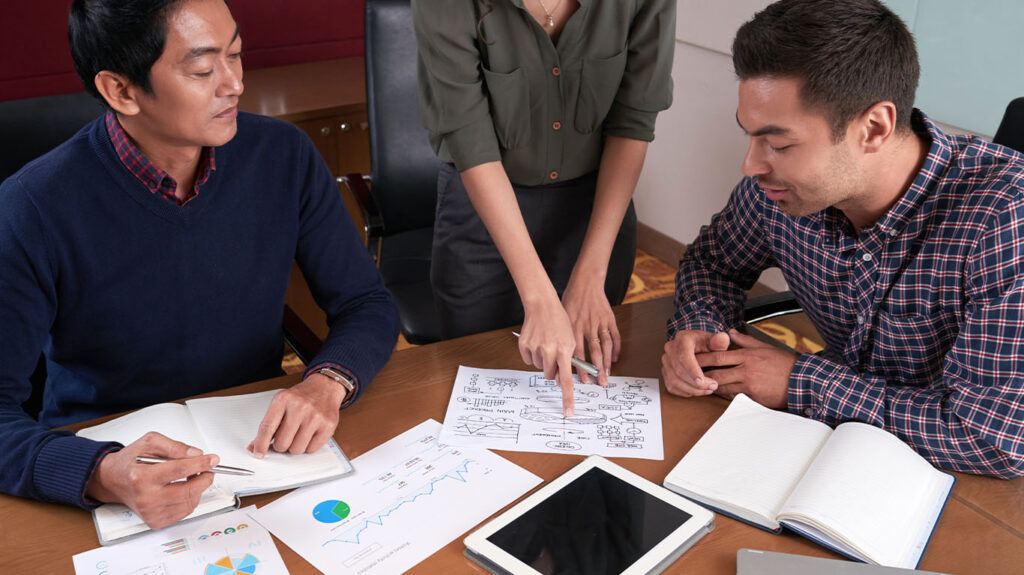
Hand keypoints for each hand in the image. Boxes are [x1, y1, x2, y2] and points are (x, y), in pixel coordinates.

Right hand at [85, 432, 217, 529]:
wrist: (112, 480)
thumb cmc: (130, 461)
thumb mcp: (149, 442)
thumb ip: (175, 446)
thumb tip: (196, 454)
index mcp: (142, 476)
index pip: (179, 470)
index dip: (201, 464)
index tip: (213, 459)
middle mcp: (145, 498)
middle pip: (188, 491)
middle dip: (204, 478)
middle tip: (208, 469)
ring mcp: (150, 512)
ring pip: (189, 503)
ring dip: (198, 489)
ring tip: (192, 477)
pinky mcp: (155, 521)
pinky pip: (183, 512)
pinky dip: (190, 500)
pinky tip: (183, 489)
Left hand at [248, 373, 343, 457]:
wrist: (324, 387)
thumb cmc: (301, 397)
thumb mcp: (281, 403)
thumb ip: (268, 424)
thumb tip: (255, 446)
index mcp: (283, 399)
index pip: (267, 428)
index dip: (261, 444)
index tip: (258, 453)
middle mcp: (299, 407)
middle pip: (281, 443)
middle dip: (281, 445)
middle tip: (286, 437)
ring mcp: (315, 416)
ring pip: (296, 449)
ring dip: (295, 446)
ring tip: (299, 434)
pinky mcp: (328, 425)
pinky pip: (311, 449)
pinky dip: (309, 446)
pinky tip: (310, 434)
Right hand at [519, 298, 577, 416]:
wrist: (542, 306)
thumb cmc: (559, 322)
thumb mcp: (570, 340)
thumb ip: (568, 360)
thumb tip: (561, 379)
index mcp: (564, 351)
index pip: (567, 380)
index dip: (567, 398)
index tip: (568, 412)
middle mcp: (549, 351)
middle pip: (550, 375)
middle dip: (553, 369)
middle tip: (554, 355)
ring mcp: (535, 349)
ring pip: (540, 367)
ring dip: (543, 360)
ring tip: (546, 343)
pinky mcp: (524, 346)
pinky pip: (529, 360)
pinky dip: (533, 354)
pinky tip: (537, 342)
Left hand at [562, 276, 618, 385]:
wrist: (585, 283)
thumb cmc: (571, 300)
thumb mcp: (563, 317)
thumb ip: (563, 335)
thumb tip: (560, 356)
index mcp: (575, 327)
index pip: (578, 352)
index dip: (581, 368)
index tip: (584, 380)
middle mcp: (588, 326)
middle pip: (594, 352)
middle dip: (597, 369)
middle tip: (600, 382)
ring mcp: (600, 322)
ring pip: (606, 345)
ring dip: (608, 361)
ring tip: (608, 374)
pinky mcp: (610, 318)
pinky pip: (615, 336)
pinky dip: (616, 348)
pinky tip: (615, 358)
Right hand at [662, 329, 731, 396]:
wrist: (696, 346)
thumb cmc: (705, 343)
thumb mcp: (714, 340)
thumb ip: (719, 341)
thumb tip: (723, 338)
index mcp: (682, 339)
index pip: (683, 356)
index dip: (691, 370)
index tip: (702, 381)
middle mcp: (670, 349)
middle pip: (678, 371)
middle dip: (695, 383)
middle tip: (713, 386)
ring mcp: (666, 362)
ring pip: (674, 381)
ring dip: (692, 389)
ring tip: (708, 390)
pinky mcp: (666, 373)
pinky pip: (672, 387)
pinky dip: (686, 392)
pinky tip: (698, 391)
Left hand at [696, 329, 796, 408]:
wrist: (801, 380)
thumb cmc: (784, 363)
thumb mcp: (764, 347)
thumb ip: (745, 340)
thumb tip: (730, 332)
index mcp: (748, 355)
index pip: (719, 356)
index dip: (703, 358)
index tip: (692, 359)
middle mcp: (747, 369)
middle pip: (717, 372)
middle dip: (702, 375)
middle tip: (690, 376)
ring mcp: (750, 384)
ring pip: (723, 387)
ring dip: (712, 387)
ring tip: (701, 386)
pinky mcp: (754, 397)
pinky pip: (734, 398)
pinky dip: (726, 396)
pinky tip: (719, 395)